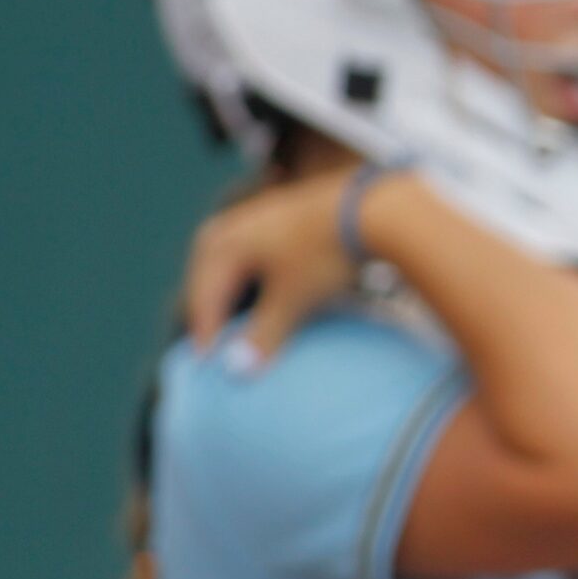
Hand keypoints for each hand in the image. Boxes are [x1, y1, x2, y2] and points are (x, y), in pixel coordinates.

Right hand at [182, 169, 369, 366]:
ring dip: (230, 291)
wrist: (373, 207)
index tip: (204, 366)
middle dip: (209, 309)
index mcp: (223, 245)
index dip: (205, 333)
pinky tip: (266, 288)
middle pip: (209, 277)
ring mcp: (256, 216)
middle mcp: (231, 226)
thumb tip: (236, 371)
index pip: (204, 298)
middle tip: (210, 340)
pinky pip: (253, 252)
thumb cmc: (324, 255)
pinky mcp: (281, 215)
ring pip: (230, 262)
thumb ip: (263, 335)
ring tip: (235, 318)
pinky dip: (252, 276)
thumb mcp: (293, 300)